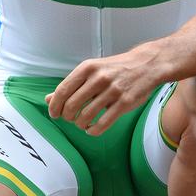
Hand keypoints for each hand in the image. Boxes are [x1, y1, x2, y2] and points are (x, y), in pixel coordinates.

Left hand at [45, 46, 163, 135]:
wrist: (146, 65)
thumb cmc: (114, 69)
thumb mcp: (91, 71)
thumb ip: (71, 85)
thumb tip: (48, 99)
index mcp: (87, 68)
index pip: (63, 90)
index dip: (54, 105)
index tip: (53, 114)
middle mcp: (99, 78)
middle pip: (72, 105)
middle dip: (67, 116)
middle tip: (69, 119)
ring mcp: (113, 90)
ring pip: (86, 116)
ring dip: (80, 124)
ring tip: (82, 124)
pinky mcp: (125, 103)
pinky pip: (103, 123)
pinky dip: (93, 130)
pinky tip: (92, 129)